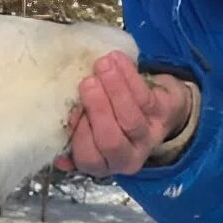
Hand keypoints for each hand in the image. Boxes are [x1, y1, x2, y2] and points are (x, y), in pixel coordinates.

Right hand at [54, 50, 193, 176]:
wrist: (153, 103)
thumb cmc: (108, 115)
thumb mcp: (88, 128)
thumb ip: (73, 134)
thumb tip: (59, 154)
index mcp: (103, 163)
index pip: (88, 158)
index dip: (79, 135)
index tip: (73, 109)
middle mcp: (127, 157)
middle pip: (111, 141)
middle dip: (98, 110)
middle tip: (87, 82)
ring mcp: (148, 137)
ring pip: (130, 118)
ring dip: (115, 88)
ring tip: (103, 64)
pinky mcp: (163, 115)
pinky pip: (145, 97)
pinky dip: (130, 76)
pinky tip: (117, 59)